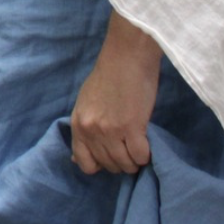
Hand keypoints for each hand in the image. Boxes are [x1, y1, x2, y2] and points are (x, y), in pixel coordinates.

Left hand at [70, 11, 161, 174]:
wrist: (126, 57)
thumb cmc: (108, 77)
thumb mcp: (86, 104)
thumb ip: (83, 130)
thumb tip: (77, 160)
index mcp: (77, 124)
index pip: (85, 163)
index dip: (100, 165)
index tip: (111, 156)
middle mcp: (90, 130)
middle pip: (108, 166)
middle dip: (121, 162)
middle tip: (129, 148)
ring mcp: (110, 130)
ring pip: (126, 165)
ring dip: (135, 161)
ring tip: (139, 146)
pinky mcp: (131, 128)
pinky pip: (141, 156)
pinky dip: (147, 155)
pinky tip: (146, 142)